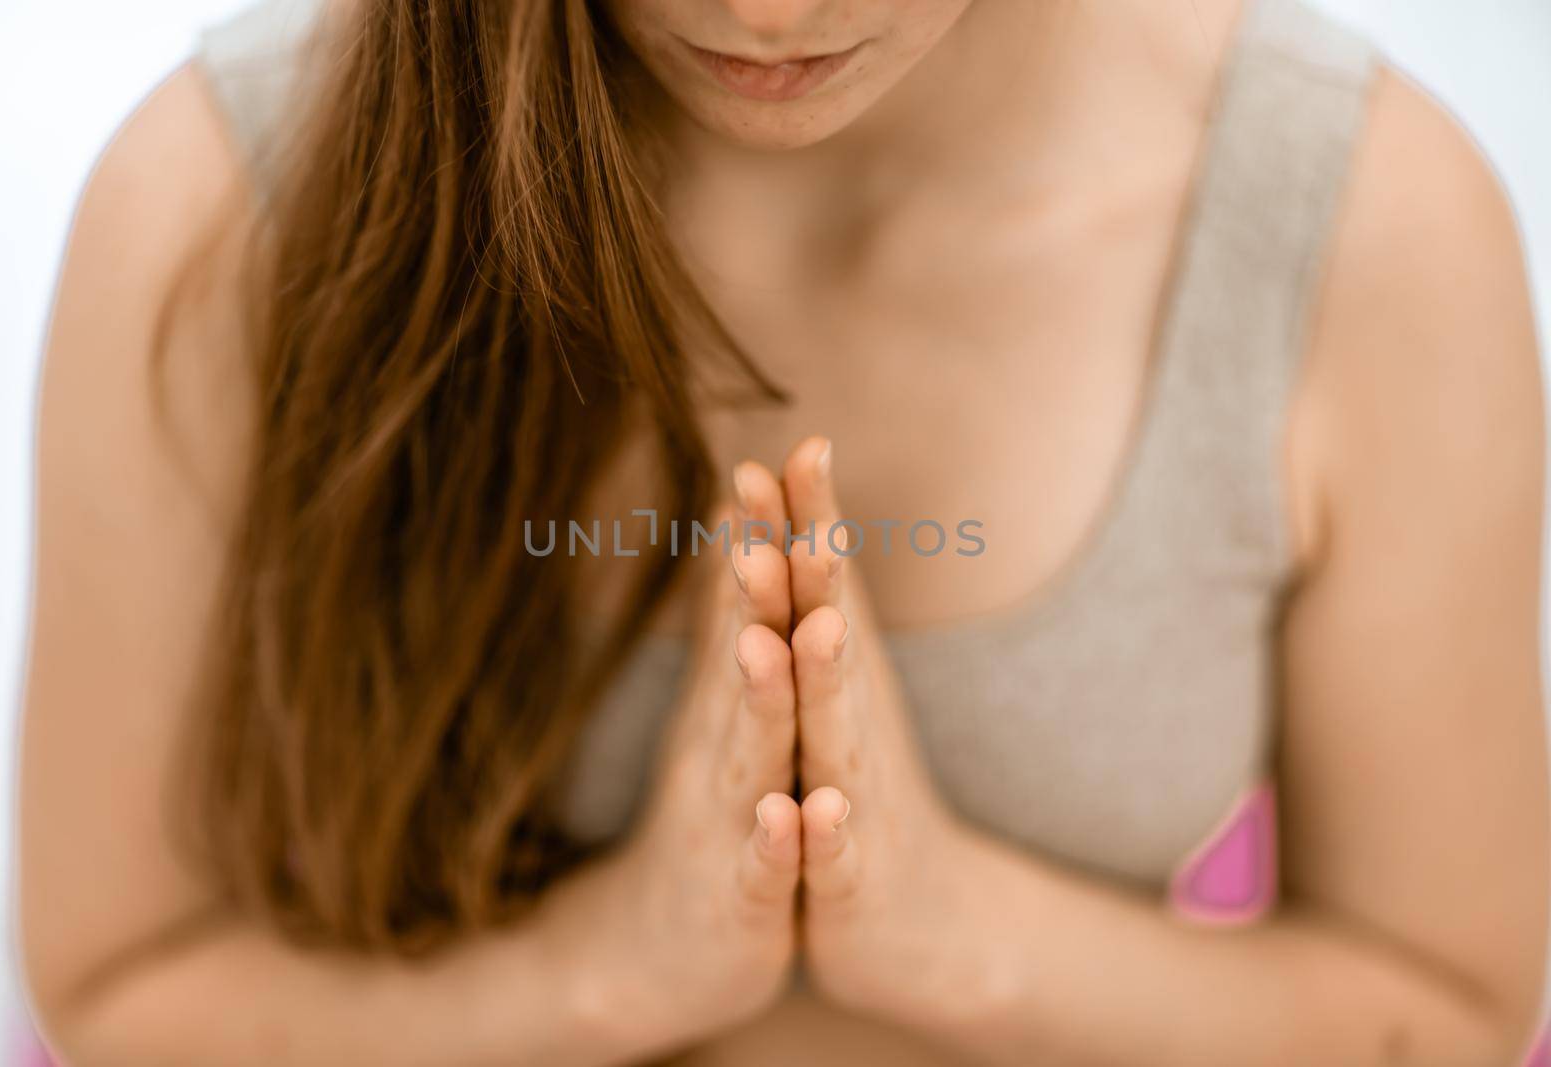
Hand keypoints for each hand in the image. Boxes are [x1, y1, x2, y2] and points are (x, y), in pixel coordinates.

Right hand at [533, 503, 801, 1058]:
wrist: (671, 950)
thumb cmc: (715, 810)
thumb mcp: (726, 712)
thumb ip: (733, 621)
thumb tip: (740, 527)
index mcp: (727, 705)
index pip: (744, 609)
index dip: (760, 538)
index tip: (778, 458)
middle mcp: (719, 749)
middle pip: (740, 661)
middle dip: (753, 595)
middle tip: (761, 525)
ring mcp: (725, 822)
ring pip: (746, 754)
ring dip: (757, 701)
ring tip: (769, 644)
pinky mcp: (742, 898)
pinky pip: (761, 869)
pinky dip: (774, 842)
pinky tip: (786, 816)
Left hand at [776, 437, 1027, 1033]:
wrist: (923, 926)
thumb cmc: (860, 793)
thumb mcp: (831, 697)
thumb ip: (812, 606)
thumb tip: (792, 518)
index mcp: (843, 688)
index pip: (824, 588)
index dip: (809, 519)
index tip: (792, 443)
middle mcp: (858, 730)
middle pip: (834, 639)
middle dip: (814, 570)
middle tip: (794, 498)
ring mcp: (859, 804)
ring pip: (836, 737)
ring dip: (824, 684)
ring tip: (813, 627)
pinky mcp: (849, 882)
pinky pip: (834, 857)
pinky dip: (824, 834)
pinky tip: (816, 809)